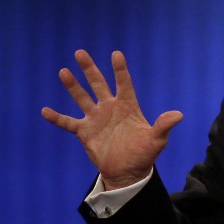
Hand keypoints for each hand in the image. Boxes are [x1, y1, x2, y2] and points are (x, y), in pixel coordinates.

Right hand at [41, 50, 182, 189]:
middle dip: (89, 69)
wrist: (128, 171)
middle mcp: (110, 108)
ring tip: (63, 72)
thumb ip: (164, 126)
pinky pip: (68, 122)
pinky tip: (45, 111)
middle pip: (98, 84)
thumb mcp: (157, 140)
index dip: (120, 70)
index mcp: (128, 107)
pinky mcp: (85, 132)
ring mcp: (96, 119)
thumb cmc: (144, 153)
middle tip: (80, 52)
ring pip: (82, 98)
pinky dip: (57, 118)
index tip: (116, 54)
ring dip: (73, 86)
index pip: (124, 84)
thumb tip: (179, 115)